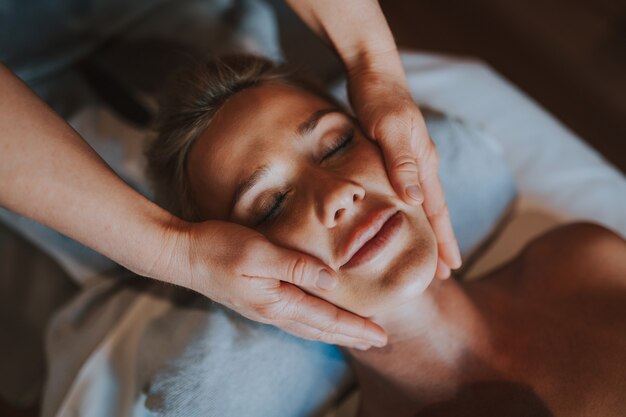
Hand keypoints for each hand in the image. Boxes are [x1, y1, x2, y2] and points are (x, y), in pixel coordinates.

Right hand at [157, 220, 386, 348]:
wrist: (181, 254)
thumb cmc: (218, 247)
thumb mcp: (258, 251)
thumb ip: (295, 265)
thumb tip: (332, 280)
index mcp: (276, 300)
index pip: (325, 318)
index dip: (355, 327)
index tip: (381, 335)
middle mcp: (272, 310)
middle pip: (320, 329)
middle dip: (351, 336)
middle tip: (379, 342)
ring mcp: (263, 308)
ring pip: (308, 327)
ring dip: (334, 333)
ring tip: (355, 337)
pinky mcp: (256, 300)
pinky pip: (294, 319)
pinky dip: (314, 324)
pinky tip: (317, 321)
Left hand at [348, 66, 461, 277]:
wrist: (374, 71)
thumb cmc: (379, 98)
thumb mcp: (387, 129)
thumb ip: (401, 163)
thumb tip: (415, 201)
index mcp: (424, 162)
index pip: (438, 210)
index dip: (444, 240)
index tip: (450, 268)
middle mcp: (423, 164)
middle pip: (436, 211)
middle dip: (441, 242)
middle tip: (443, 273)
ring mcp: (411, 159)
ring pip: (423, 202)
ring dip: (427, 228)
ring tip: (427, 251)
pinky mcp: (397, 155)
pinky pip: (408, 190)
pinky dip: (411, 210)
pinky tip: (403, 216)